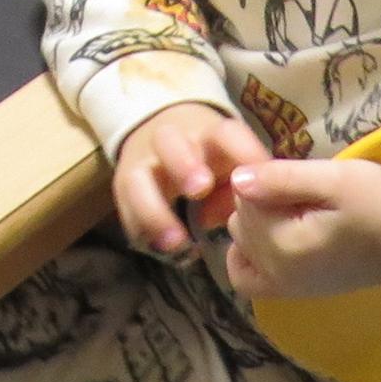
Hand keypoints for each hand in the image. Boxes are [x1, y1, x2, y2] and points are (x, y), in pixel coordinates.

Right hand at [108, 101, 272, 255]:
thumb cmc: (209, 157)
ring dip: (155, 210)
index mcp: (208, 133)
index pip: (226, 133)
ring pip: (137, 179)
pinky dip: (141, 229)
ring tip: (176, 242)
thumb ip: (242, 187)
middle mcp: (170, 142)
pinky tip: (162, 248)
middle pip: (169, 142)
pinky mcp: (124, 187)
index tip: (256, 177)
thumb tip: (249, 217)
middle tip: (200, 190)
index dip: (242, 152)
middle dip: (183, 164)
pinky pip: (125, 208)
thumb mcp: (231, 164)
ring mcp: (142, 164)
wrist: (160, 140)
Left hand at [221, 157, 380, 300]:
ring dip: (257, 224)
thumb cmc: (378, 204)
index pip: (244, 198)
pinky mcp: (293, 291)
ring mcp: (283, 288)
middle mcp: (275, 275)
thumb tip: (236, 178)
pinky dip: (248, 255)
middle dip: (262, 201)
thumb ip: (281, 178)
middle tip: (305, 196)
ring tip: (296, 211)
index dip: (268, 178)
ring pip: (241, 242)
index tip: (302, 178)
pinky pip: (246, 277)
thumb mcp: (333, 179)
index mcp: (282, 247)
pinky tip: (269, 236)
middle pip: (240, 221)